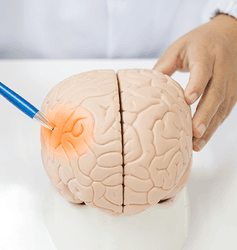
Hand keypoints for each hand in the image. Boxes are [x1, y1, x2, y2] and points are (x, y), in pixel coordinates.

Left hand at [153, 14, 236, 151]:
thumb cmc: (199, 42)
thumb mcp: (178, 48)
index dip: (197, 84)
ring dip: (210, 126)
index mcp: (205, 53)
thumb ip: (164, 66)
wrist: (229, 34)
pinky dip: (215, 125)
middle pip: (216, 92)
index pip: (203, 70)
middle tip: (195, 131)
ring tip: (197, 143)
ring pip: (223, 106)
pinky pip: (225, 110)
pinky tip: (204, 138)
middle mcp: (222, 67)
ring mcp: (231, 80)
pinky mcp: (234, 91)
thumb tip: (147, 88)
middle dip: (205, 114)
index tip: (188, 100)